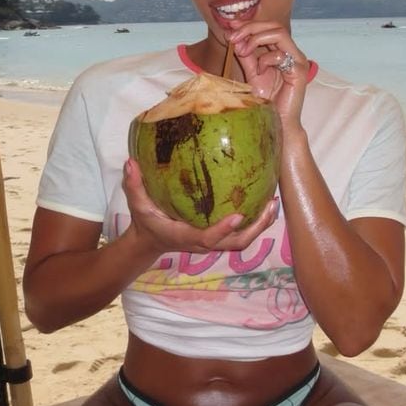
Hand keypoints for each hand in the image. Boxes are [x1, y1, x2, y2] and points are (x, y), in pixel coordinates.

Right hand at [122, 158, 278, 254]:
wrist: (151, 241)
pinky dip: (256, 220)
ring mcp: (213, 241)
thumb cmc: (146, 221)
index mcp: (186, 235)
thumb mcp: (137, 204)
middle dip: (256, 228)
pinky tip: (266, 200)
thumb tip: (131, 162)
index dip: (223, 230)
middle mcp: (203, 242)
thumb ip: (134, 185)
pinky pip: (242, 232)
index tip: (238, 216)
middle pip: (236, 243)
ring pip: (243, 240)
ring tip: (274, 202)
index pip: (208, 238)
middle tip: (270, 205)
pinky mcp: (219, 236)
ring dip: (261, 224)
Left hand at [230, 21, 307, 131]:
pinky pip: (280, 55)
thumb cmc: (266, 101)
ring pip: (279, 33)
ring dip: (255, 39)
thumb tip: (233, 35)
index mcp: (284, 51)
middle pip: (274, 25)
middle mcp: (293, 53)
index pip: (268, 27)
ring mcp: (298, 61)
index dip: (249, 24)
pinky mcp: (299, 71)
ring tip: (242, 51)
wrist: (277, 123)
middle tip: (233, 37)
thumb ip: (246, 54)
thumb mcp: (252, 72)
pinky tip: (258, 71)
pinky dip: (264, 59)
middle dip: (250, 28)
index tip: (230, 27)